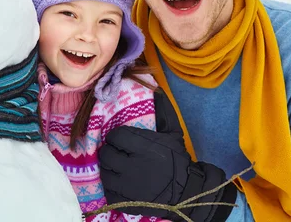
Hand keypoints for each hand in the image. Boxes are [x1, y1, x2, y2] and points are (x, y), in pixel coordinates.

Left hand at [98, 92, 236, 220]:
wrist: (186, 191)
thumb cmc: (177, 159)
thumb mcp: (172, 132)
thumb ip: (163, 111)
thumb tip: (156, 88)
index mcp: (144, 147)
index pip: (115, 137)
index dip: (116, 136)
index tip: (120, 138)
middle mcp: (133, 167)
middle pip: (106, 154)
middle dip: (110, 151)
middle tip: (117, 151)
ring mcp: (128, 187)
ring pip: (104, 172)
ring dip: (108, 168)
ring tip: (116, 166)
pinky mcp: (126, 202)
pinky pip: (107, 191)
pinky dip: (111, 186)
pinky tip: (119, 181)